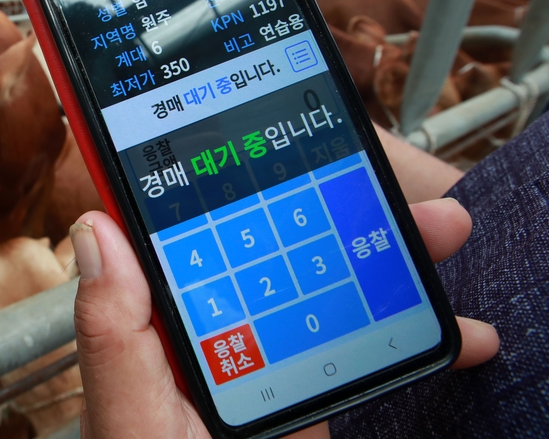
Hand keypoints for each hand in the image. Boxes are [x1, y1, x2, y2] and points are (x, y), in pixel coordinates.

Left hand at [69, 199, 498, 438]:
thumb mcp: (135, 423)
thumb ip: (115, 337)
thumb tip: (97, 231)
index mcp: (159, 326)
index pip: (185, 234)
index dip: (223, 182)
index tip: (275, 138)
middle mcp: (209, 337)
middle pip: (275, 253)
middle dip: (342, 216)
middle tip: (402, 195)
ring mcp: (262, 372)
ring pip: (326, 300)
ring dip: (389, 272)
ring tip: (441, 241)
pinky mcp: (303, 404)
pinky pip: (354, 360)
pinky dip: (408, 346)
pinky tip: (450, 335)